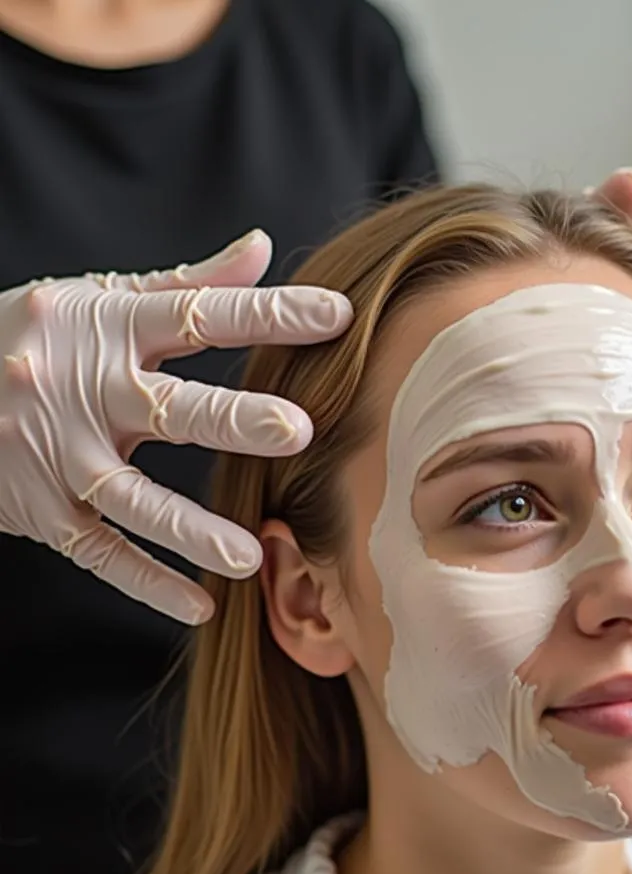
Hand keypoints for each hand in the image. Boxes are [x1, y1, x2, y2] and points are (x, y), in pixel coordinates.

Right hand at [0, 230, 352, 624]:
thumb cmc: (32, 339)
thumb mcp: (97, 300)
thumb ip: (183, 284)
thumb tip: (259, 249)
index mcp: (107, 327)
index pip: (200, 315)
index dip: (269, 316)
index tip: (337, 318)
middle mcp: (82, 389)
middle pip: (167, 407)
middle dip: (232, 420)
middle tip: (297, 431)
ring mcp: (57, 454)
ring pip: (128, 496)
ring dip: (189, 528)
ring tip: (249, 557)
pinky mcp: (39, 508)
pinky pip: (96, 551)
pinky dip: (145, 581)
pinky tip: (199, 605)